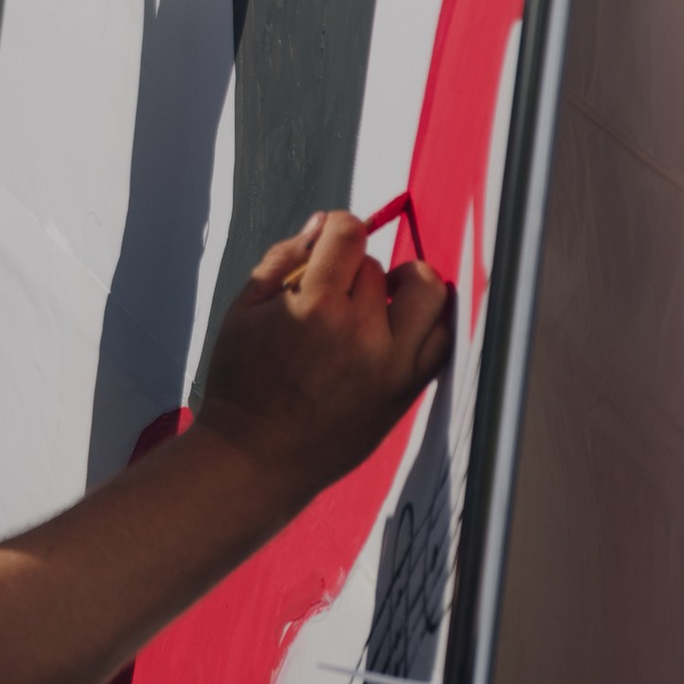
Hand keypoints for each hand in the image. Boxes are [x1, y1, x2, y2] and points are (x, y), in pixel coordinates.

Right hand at [194, 212, 452, 510]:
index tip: (328, 243)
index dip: (337, 227)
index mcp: (316, 306)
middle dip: (354, 268)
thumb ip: (283, 258)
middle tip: (333, 291)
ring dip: (407, 283)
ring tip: (383, 298)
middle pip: (378, 265)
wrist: (257, 458)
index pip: (350, 233)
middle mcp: (362, 332)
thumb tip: (322, 225)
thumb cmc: (243, 383)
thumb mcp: (244, 309)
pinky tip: (401, 325)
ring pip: (428, 292)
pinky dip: (428, 322)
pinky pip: (441, 339)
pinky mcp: (407, 391)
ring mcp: (392, 364)